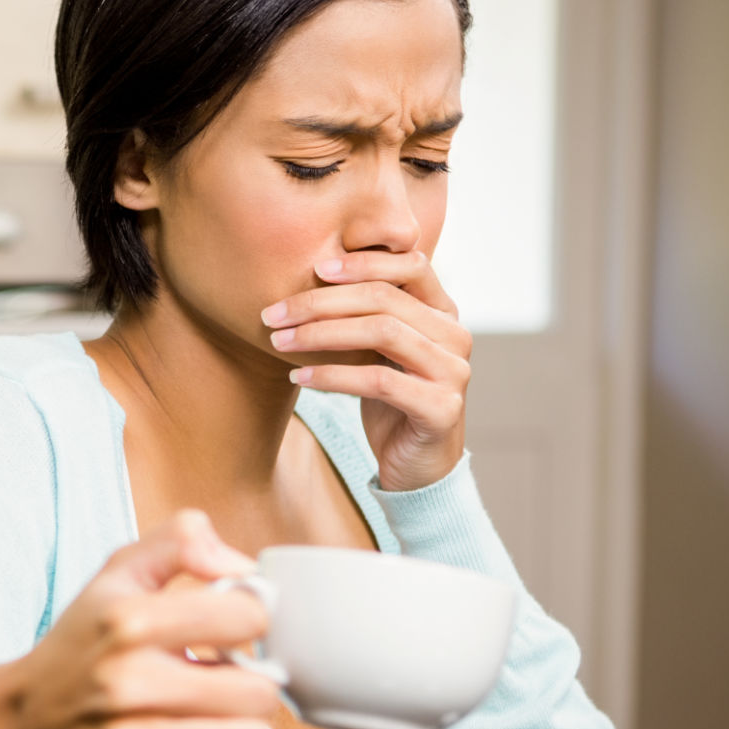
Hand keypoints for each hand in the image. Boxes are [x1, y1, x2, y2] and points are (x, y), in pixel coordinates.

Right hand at [0, 509, 281, 728]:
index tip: (230, 622)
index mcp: (128, 621)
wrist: (24, 720)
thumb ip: (181, 541)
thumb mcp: (118, 572)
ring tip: (217, 705)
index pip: (248, 616)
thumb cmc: (81, 643)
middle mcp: (130, 683)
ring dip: (244, 720)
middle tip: (226, 671)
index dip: (250, 615)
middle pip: (258, 688)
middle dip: (252, 675)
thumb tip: (243, 566)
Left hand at [262, 250, 471, 491]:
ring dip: (321, 335)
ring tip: (279, 341)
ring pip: (382, 332)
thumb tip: (313, 276)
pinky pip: (379, 381)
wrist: (417, 466)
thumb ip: (367, 316)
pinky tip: (300, 377)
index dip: (365, 261)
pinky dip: (333, 376)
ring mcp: (453, 372)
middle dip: (321, 302)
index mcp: (443, 313)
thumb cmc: (391, 401)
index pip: (411, 265)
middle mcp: (455, 336)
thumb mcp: (379, 351)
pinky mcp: (441, 408)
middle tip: (274, 314)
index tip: (316, 268)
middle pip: (385, 299)